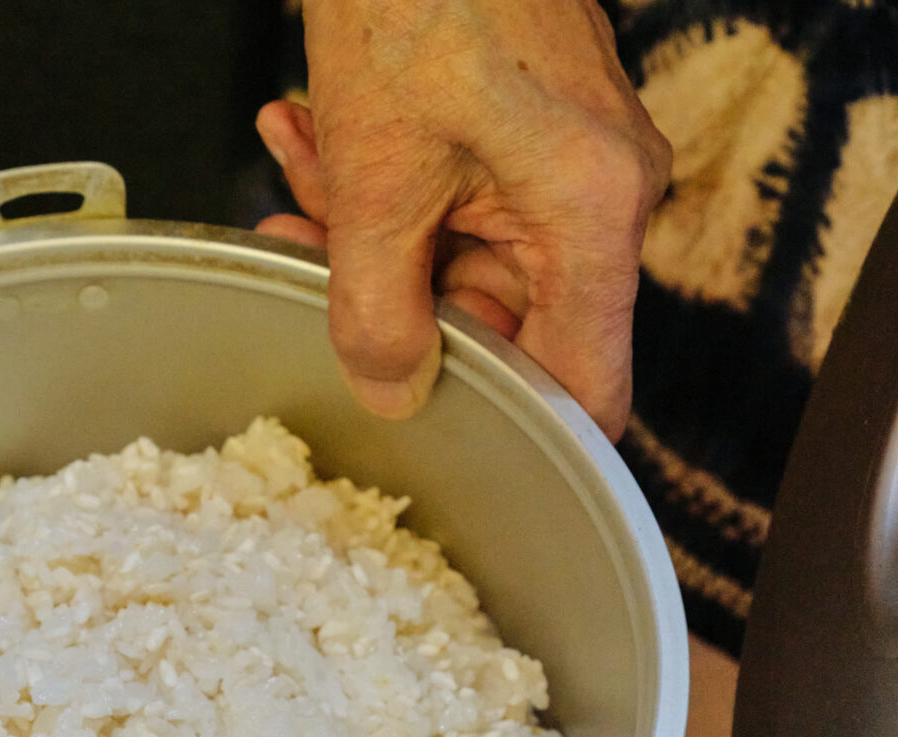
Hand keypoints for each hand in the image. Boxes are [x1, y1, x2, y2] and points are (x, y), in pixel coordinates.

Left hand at [256, 0, 669, 437]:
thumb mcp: (374, 180)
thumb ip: (376, 310)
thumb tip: (394, 395)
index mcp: (591, 213)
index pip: (587, 380)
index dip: (522, 427)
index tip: (451, 447)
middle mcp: (601, 193)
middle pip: (504, 316)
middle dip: (393, 298)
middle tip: (305, 257)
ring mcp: (568, 160)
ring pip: (461, 253)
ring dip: (366, 232)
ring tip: (296, 174)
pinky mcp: (529, 129)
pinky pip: (456, 195)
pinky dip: (382, 186)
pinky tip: (310, 143)